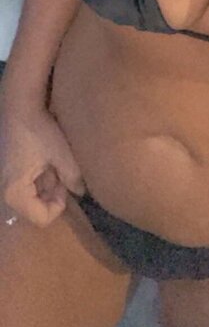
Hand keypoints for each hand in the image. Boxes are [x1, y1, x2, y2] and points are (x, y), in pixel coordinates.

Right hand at [0, 106, 85, 226]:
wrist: (20, 107)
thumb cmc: (38, 130)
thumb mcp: (60, 153)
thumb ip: (73, 177)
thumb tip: (82, 193)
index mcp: (15, 193)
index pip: (42, 219)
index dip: (59, 205)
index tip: (65, 184)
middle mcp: (8, 193)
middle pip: (37, 209)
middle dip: (54, 194)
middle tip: (62, 172)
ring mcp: (8, 183)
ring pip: (35, 197)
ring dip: (49, 185)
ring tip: (55, 163)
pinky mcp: (11, 174)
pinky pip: (30, 186)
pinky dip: (42, 178)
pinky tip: (48, 160)